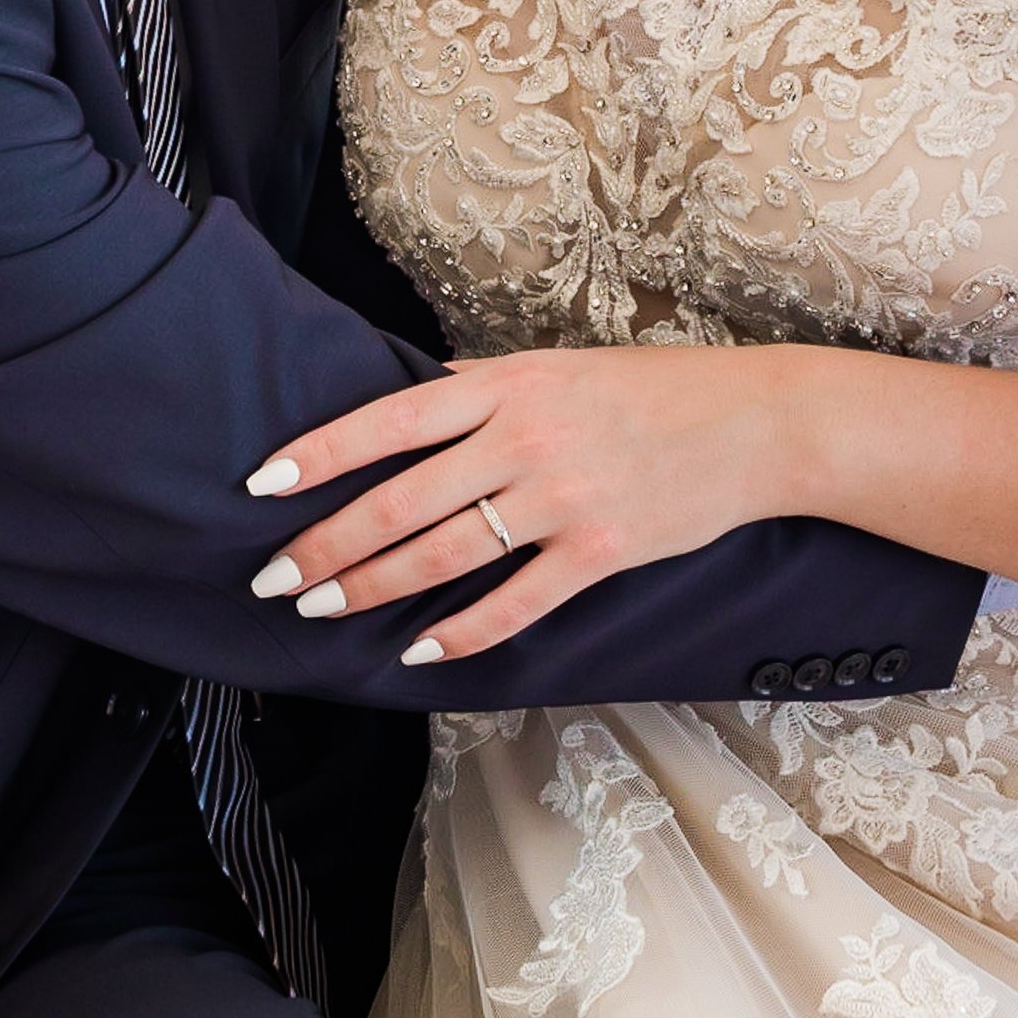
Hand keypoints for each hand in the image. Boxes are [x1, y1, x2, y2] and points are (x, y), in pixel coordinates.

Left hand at [243, 345, 797, 663]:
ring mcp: (564, 498)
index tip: (262, 484)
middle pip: (402, 499)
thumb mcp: (557, 366)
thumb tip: (404, 397)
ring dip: (375, 587)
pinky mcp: (600, 553)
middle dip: (327, 544)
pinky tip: (419, 651)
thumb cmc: (649, 391)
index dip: (321, 453)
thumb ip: (482, 387)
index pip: (390, 420)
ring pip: (445, 554)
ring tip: (323, 608)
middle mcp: (526, 439)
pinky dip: (462, 633)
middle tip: (274, 578)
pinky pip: (515, 603)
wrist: (754, 424)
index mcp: (508, 384)